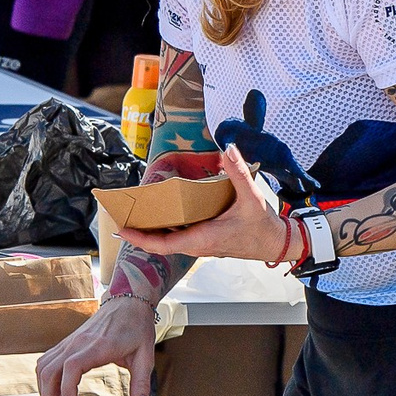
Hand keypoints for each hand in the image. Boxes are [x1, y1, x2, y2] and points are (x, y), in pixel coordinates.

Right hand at [38, 295, 158, 395]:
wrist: (127, 303)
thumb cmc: (135, 326)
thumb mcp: (145, 356)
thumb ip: (141, 383)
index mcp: (97, 346)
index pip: (71, 367)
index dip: (67, 390)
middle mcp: (77, 343)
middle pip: (49, 371)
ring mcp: (69, 343)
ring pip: (43, 368)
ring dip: (45, 392)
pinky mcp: (66, 344)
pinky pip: (46, 362)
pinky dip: (45, 380)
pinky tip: (56, 393)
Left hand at [122, 147, 296, 266]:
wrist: (276, 243)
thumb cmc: (262, 226)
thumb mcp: (251, 197)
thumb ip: (239, 173)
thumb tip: (228, 150)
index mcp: (203, 238)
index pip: (163, 245)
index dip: (141, 238)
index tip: (122, 228)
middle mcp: (197, 245)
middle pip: (159, 243)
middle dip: (139, 231)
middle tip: (120, 214)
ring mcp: (199, 245)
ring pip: (167, 242)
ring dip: (150, 230)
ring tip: (133, 213)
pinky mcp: (204, 242)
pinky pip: (177, 238)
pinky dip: (164, 228)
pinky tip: (158, 214)